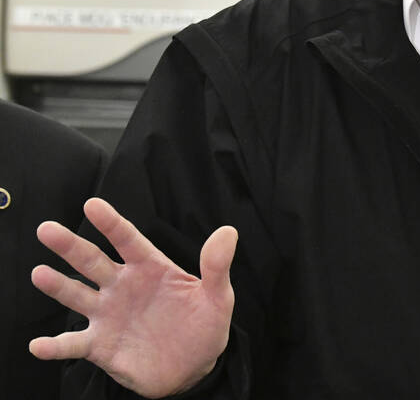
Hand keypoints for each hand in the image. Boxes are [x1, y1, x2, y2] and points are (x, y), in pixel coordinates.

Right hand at [29, 197, 236, 398]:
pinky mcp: (100, 345)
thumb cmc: (204, 325)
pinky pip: (73, 344)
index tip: (92, 205)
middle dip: (70, 246)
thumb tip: (228, 232)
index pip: (128, 240)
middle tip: (47, 229)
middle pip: (93, 261)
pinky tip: (38, 345)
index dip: (111, 223)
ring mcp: (108, 314)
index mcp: (150, 269)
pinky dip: (55, 345)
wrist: (193, 368)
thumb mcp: (218, 297)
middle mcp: (123, 287)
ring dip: (57, 286)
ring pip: (77, 295)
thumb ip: (217, 266)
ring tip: (39, 273)